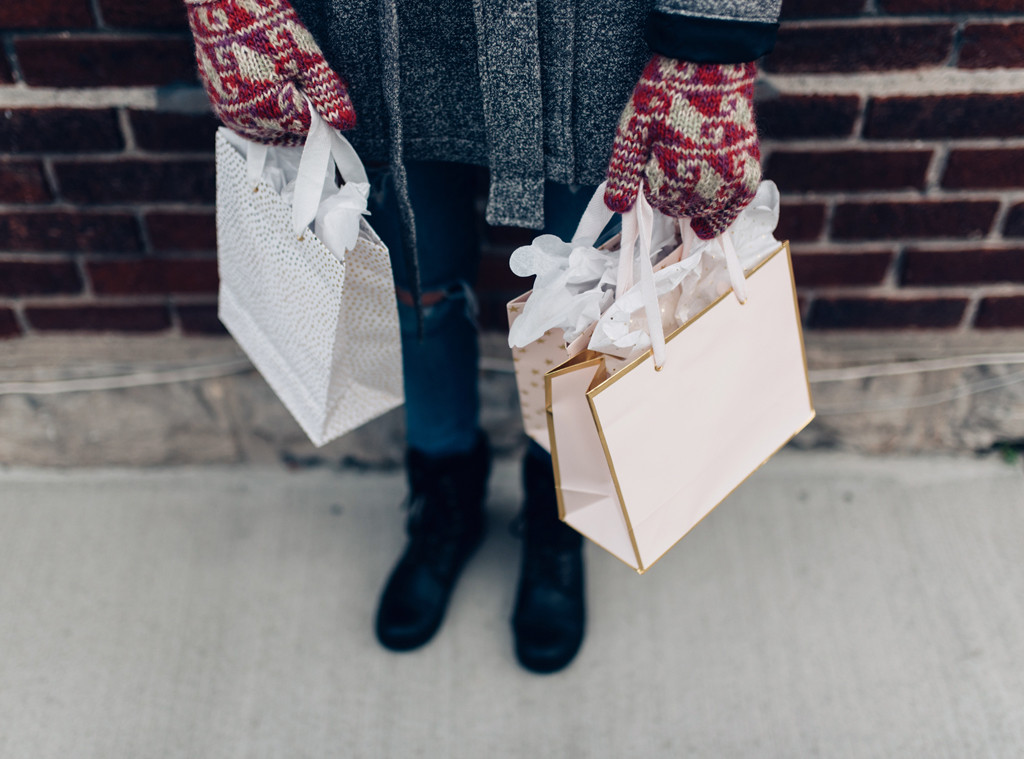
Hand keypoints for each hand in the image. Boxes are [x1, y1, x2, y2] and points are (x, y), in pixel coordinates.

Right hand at [186, 0, 355, 145]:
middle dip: (303, 109)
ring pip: (271, 128)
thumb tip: (346, 121)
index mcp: (272, 112)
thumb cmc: (265, 26)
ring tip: (281, 75)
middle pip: (290, 130)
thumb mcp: (307, 58)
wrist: (220, 5)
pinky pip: (250, 119)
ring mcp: (231, 115)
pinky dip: (263, 107)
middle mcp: (248, 122)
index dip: (321, 107)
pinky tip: (265, 80)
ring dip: (283, 110)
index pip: (310, 127)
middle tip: (301, 77)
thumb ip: (327, 92)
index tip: (320, 85)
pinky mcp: (221, 106)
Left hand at [604, 55, 760, 239]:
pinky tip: (710, 208)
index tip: (654, 160)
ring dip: (696, 201)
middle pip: (681, 209)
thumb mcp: (633, 131)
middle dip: (672, 193)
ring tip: (691, 166)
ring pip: (706, 211)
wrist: (710, 65)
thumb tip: (618, 208)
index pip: (657, 201)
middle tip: (674, 159)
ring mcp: (730, 179)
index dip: (652, 183)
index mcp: (674, 174)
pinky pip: (735, 207)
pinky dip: (723, 211)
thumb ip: (624, 172)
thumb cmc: (666, 95)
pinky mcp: (748, 171)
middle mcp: (705, 184)